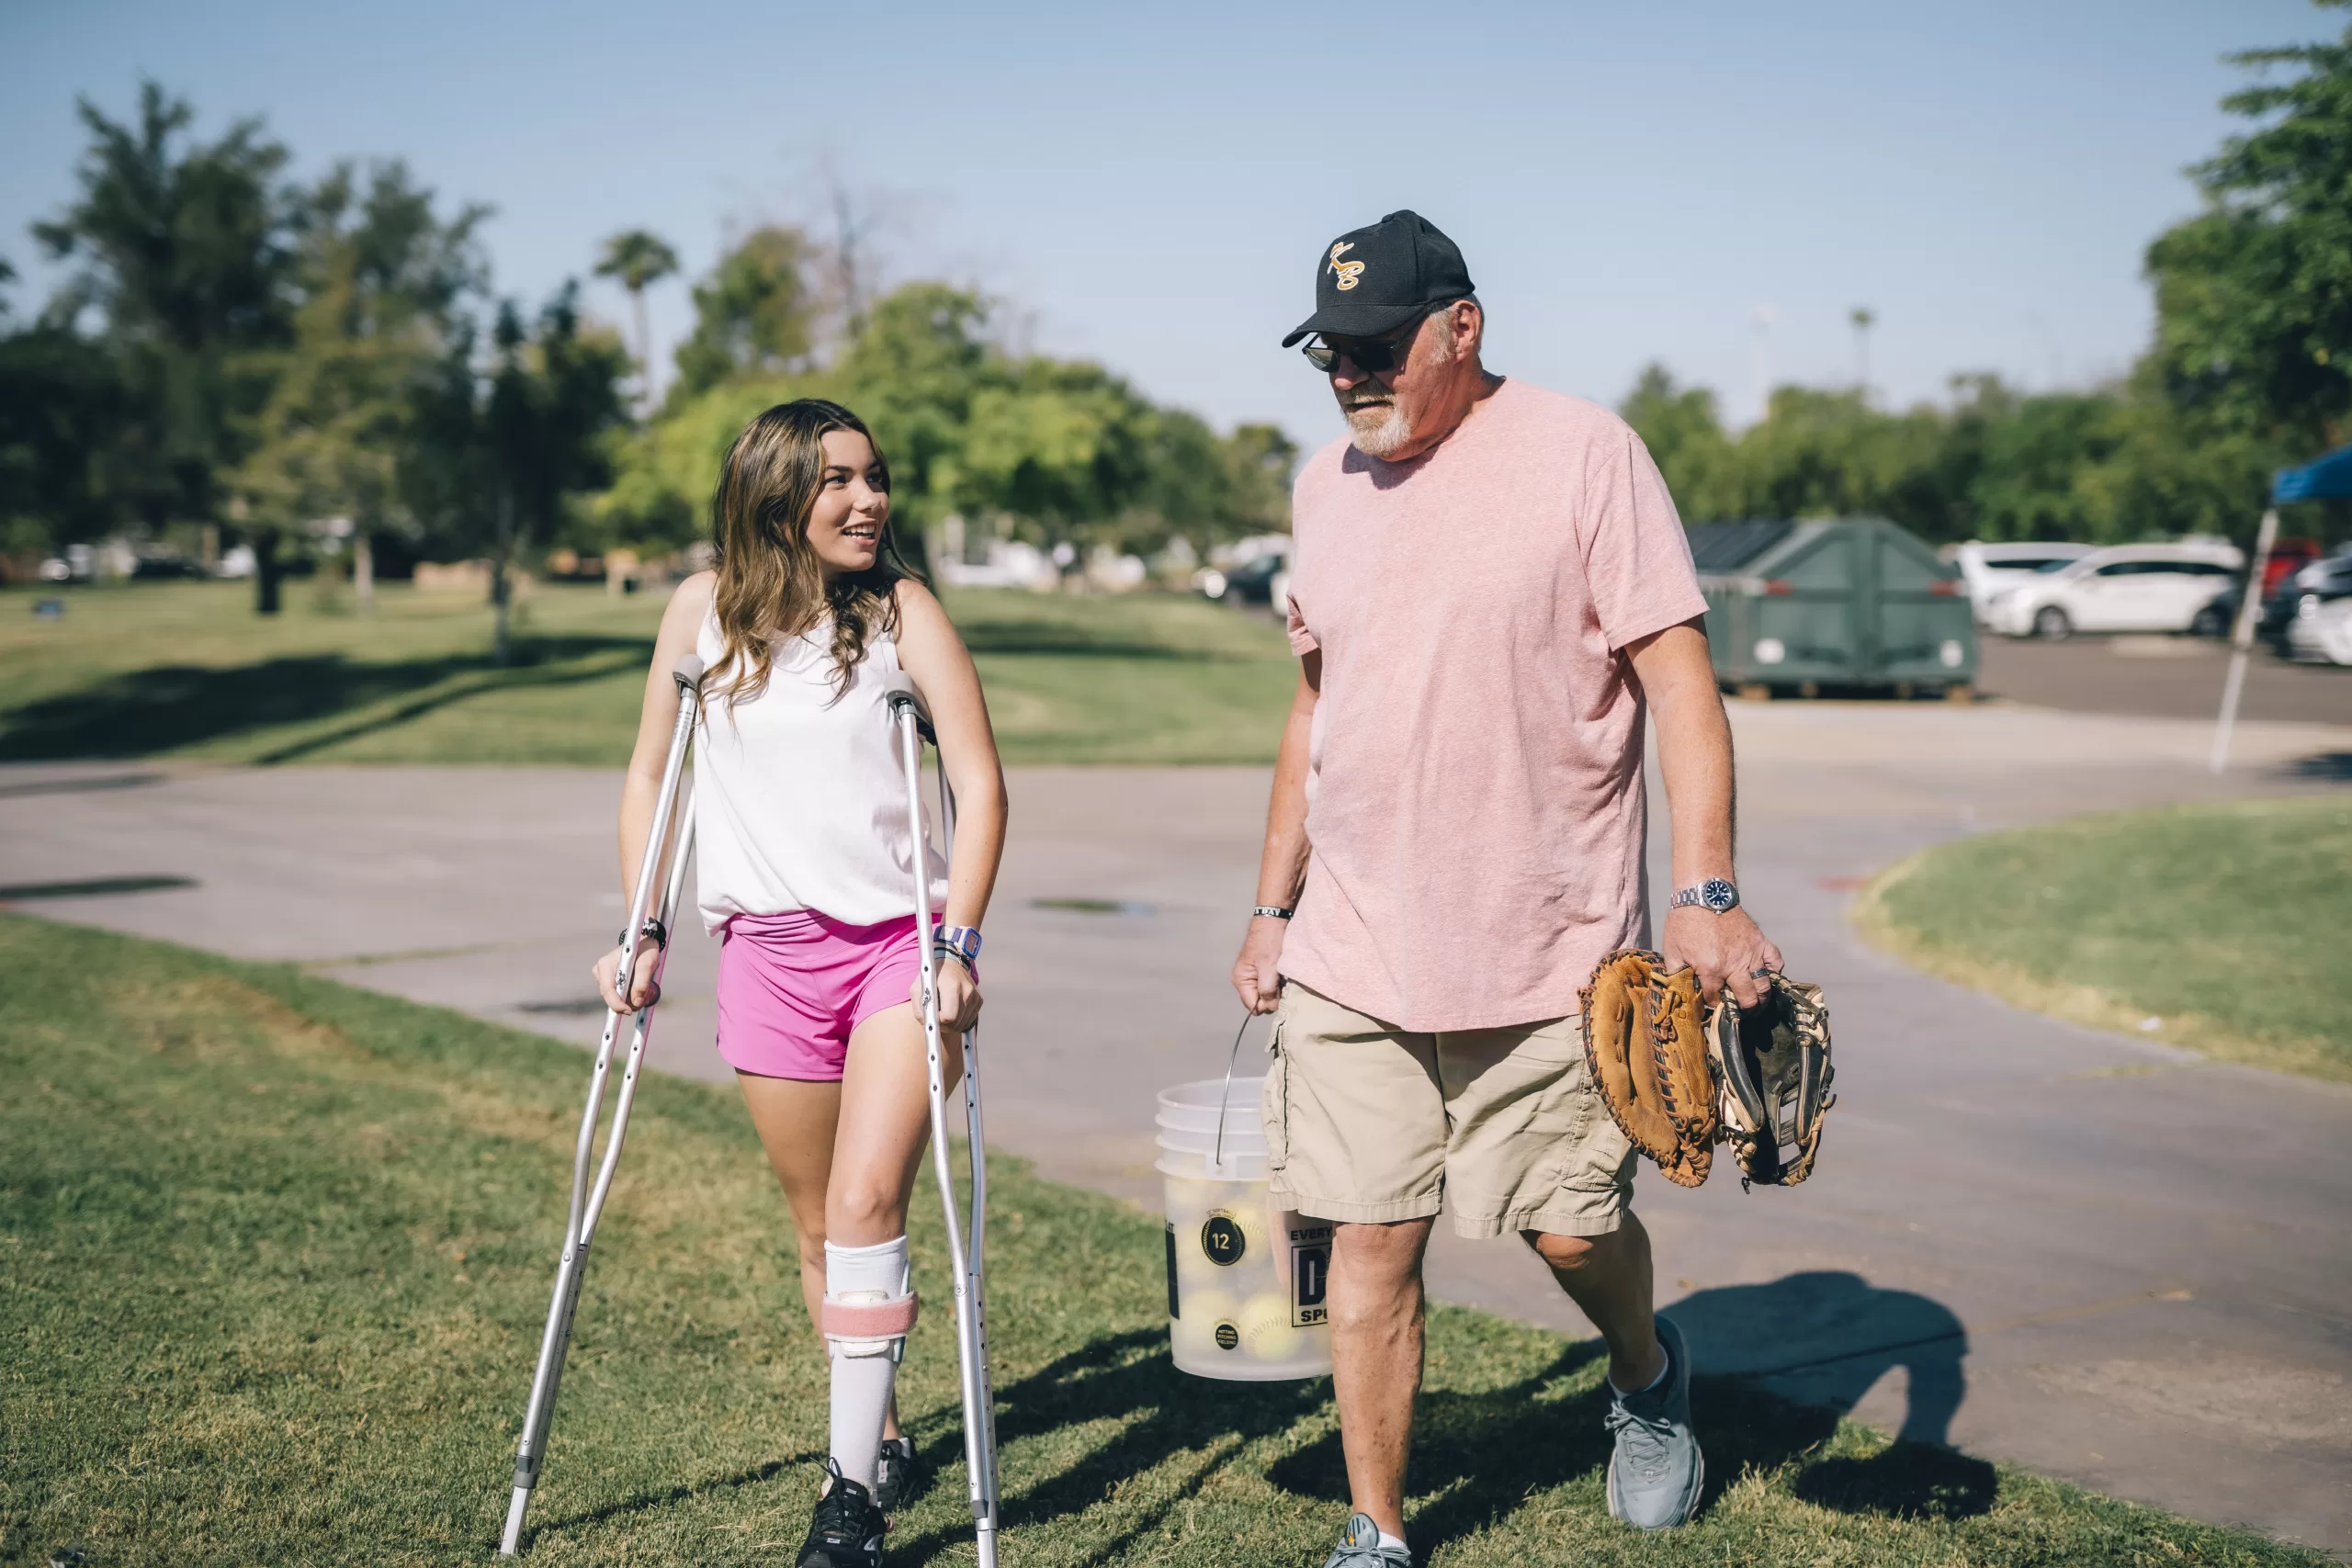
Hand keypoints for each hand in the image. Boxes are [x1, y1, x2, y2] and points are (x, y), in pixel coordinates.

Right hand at [593, 940, 662, 1013]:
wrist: (644, 942)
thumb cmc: (645, 949)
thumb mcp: (647, 963)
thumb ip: (642, 982)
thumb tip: (636, 1002)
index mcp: (606, 964)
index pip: (607, 990)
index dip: (617, 1004)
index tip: (629, 1011)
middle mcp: (600, 971)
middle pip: (609, 996)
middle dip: (624, 1003)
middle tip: (641, 1002)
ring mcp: (602, 976)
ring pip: (613, 997)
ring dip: (627, 1000)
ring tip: (642, 991)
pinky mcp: (608, 980)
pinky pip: (616, 994)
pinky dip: (627, 996)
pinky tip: (636, 989)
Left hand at [918, 953, 982, 1032]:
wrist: (950, 963)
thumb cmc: (932, 976)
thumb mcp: (918, 988)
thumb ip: (919, 1008)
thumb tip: (927, 1025)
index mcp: (952, 985)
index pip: (948, 1016)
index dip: (939, 1022)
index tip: (933, 1017)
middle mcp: (967, 991)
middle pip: (956, 1022)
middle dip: (945, 1026)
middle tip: (936, 1019)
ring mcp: (975, 996)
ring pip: (963, 1024)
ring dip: (952, 1025)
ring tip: (943, 1015)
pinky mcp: (979, 1000)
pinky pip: (970, 1020)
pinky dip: (960, 1021)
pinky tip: (953, 1013)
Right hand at [1230, 916, 1287, 1014]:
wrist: (1274, 919)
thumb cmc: (1269, 941)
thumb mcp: (1268, 968)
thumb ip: (1267, 990)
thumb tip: (1271, 1007)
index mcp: (1241, 980)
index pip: (1254, 1007)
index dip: (1267, 1003)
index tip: (1277, 990)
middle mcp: (1244, 979)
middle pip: (1260, 1001)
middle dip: (1272, 996)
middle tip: (1281, 981)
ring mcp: (1254, 975)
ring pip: (1267, 993)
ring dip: (1277, 988)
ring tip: (1282, 975)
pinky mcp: (1263, 970)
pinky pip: (1271, 984)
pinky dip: (1278, 982)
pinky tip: (1283, 972)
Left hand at [1663, 905, 1782, 1008]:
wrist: (1704, 896)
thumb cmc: (1685, 922)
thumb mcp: (1672, 949)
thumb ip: (1676, 973)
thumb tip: (1679, 990)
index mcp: (1710, 969)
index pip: (1715, 999)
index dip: (1713, 1005)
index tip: (1713, 1006)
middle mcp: (1734, 965)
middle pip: (1747, 999)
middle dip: (1743, 1010)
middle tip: (1741, 1012)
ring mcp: (1751, 953)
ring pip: (1765, 986)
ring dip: (1761, 998)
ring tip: (1756, 1003)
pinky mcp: (1760, 942)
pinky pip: (1776, 962)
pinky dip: (1774, 971)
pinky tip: (1766, 976)